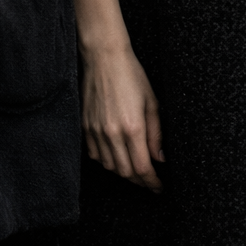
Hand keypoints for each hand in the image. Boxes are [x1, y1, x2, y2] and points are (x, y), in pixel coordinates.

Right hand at [81, 43, 163, 189]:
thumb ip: (156, 134)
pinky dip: (106, 162)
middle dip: (140, 181)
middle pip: (126, 172)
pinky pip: (95, 155)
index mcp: (132, 127)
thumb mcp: (152, 103)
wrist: (104, 58)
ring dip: (124, 173)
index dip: (152, 183)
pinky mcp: (85, 127)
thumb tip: (160, 158)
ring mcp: (96, 131)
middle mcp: (112, 133)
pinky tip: (116, 157)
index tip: (159, 187)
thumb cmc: (131, 76)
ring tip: (135, 170)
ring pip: (109, 167)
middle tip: (150, 182)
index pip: (143, 168)